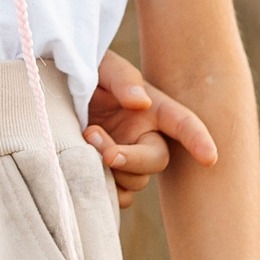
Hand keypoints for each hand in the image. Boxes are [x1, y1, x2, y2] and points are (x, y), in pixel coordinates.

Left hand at [85, 50, 219, 209]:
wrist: (50, 90)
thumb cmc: (84, 69)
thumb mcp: (103, 64)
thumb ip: (123, 78)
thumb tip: (139, 102)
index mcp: (153, 108)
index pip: (183, 124)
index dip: (198, 140)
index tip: (209, 158)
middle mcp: (144, 135)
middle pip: (157, 160)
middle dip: (131, 158)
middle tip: (97, 140)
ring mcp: (127, 156)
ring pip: (137, 180)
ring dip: (112, 169)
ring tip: (84, 138)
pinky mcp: (108, 173)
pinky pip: (120, 195)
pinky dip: (105, 190)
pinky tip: (85, 168)